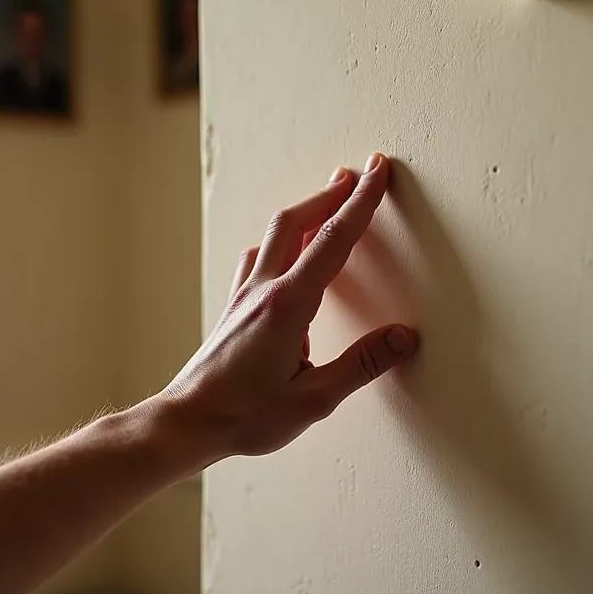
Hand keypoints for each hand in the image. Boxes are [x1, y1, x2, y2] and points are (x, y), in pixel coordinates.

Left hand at [156, 152, 417, 462]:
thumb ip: (361, 366)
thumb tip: (404, 338)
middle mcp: (264, 290)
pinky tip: (284, 248)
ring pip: (275, 235)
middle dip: (331, 194)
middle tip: (360, 174)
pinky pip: (258, 258)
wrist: (188, 421)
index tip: (379, 171)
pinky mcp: (235, 308)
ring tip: (329, 200)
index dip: (361, 203)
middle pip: (298, 222)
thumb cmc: (246, 416)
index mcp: (288, 305)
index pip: (333, 241)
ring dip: (306, 212)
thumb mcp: (314, 400)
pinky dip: (280, 240)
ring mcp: (245, 296)